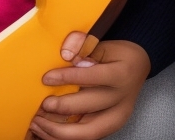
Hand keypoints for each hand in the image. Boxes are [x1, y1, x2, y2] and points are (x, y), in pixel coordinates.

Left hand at [28, 33, 149, 139]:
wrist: (137, 68)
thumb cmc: (116, 55)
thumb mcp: (102, 43)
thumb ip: (82, 44)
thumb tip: (64, 54)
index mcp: (121, 74)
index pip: (93, 77)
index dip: (67, 78)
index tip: (46, 78)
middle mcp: (122, 99)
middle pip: (90, 108)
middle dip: (62, 108)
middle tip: (41, 104)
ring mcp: (117, 117)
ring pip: (88, 133)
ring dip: (59, 131)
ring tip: (37, 123)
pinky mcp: (110, 128)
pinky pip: (86, 137)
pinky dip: (64, 136)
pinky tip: (46, 130)